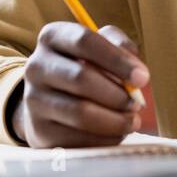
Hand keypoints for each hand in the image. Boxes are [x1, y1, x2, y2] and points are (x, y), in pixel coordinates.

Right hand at [11, 22, 148, 147]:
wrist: (50, 103)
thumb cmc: (84, 68)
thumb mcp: (100, 48)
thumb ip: (120, 47)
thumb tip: (136, 70)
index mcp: (53, 37)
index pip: (85, 41)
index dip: (117, 59)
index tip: (143, 77)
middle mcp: (36, 65)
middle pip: (81, 78)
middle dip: (117, 94)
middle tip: (137, 104)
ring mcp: (34, 99)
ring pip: (80, 112)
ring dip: (114, 120)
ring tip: (132, 121)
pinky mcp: (39, 130)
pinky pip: (77, 138)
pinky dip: (104, 139)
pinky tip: (116, 134)